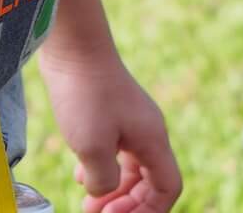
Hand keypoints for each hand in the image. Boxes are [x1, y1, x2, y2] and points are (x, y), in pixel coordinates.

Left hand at [40, 51, 180, 212]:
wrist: (74, 46)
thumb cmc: (85, 93)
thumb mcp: (91, 147)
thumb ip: (104, 179)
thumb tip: (104, 191)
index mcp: (152, 140)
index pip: (168, 187)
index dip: (149, 211)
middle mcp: (147, 131)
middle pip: (150, 181)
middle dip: (127, 204)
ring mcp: (130, 120)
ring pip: (131, 167)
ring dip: (113, 189)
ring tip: (87, 203)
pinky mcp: (111, 112)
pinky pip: (116, 151)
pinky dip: (102, 168)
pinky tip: (80, 174)